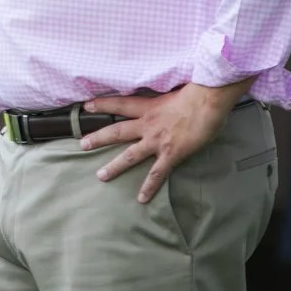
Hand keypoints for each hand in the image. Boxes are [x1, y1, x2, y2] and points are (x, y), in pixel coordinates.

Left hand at [81, 83, 245, 203]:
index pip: (120, 104)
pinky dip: (149, 187)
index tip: (86, 106)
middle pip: (117, 132)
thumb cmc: (198, 93)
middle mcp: (148, 124)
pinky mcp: (171, 154)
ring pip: (130, 156)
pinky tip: (141, 199)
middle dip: (98, 138)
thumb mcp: (176, 91)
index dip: (103, 104)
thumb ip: (168, 100)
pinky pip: (157, 174)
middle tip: (82, 145)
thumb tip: (172, 99)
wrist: (208, 100)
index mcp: (149, 107)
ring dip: (114, 167)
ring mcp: (157, 141)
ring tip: (101, 176)